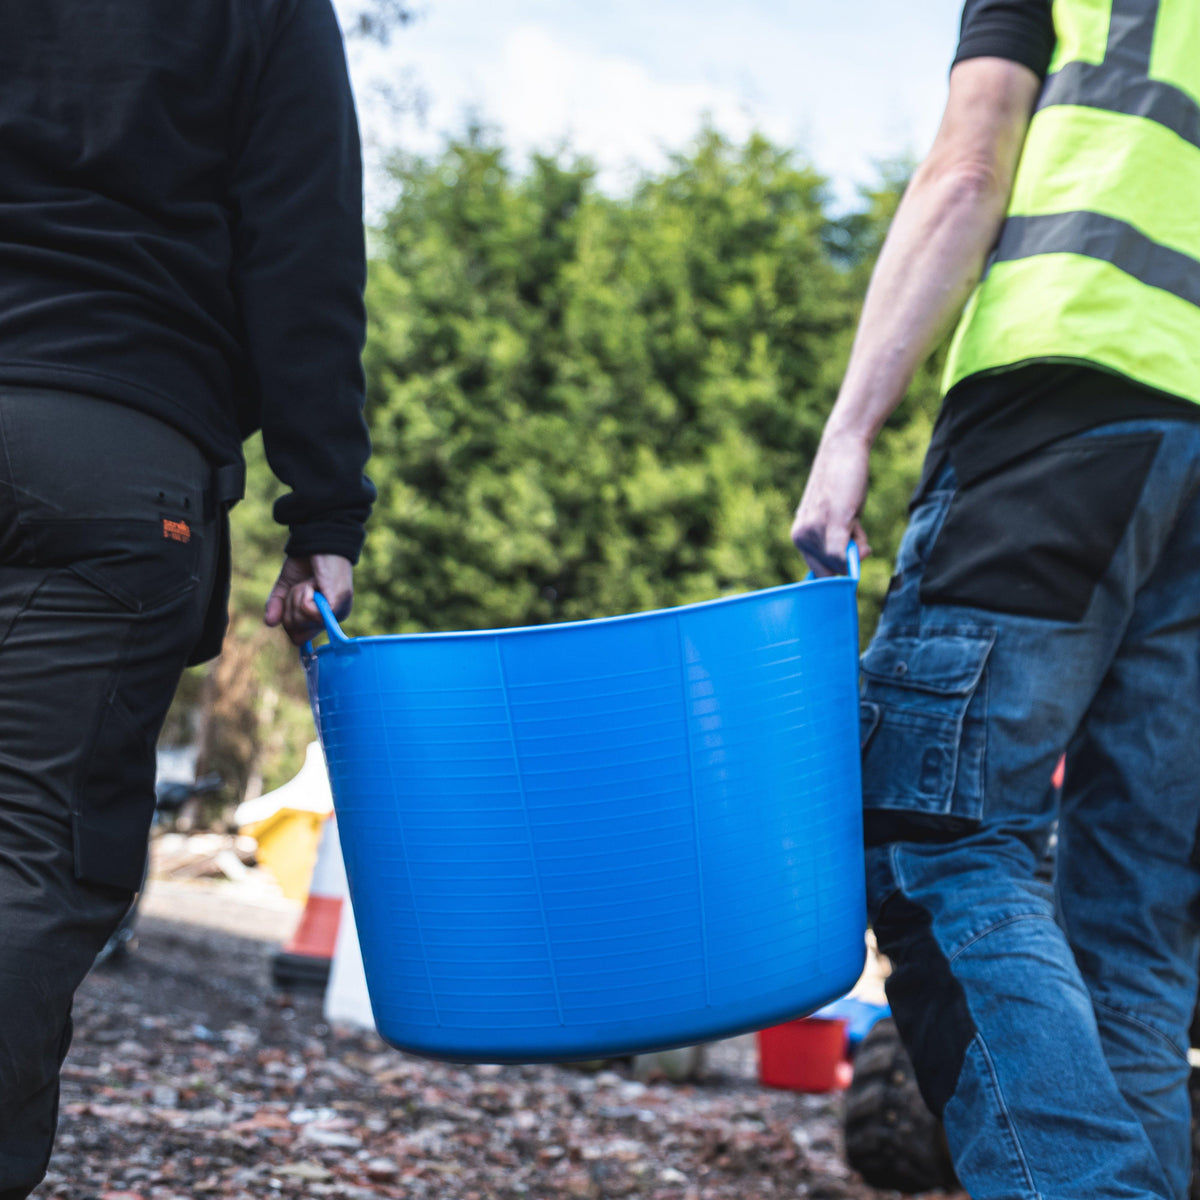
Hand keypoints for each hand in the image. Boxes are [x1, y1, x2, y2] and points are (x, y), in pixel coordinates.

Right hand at [264, 554, 353, 644]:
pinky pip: (309, 611)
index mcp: (323, 617)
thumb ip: (277, 605)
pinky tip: (314, 582)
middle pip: (296, 634)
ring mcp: (338, 612)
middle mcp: (333, 618)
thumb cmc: (305, 562)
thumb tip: (269, 623)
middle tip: (302, 587)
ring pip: (301, 621)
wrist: (318, 539)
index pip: (298, 639)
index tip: (293, 599)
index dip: (287, 621)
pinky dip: (304, 593)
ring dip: (297, 597)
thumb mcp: (286, 586)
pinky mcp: (337, 603)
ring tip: (310, 581)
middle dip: (290, 608)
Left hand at [790, 428, 872, 576]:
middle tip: (853, 527)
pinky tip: (855, 528)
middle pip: (833, 571)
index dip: (837, 575)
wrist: (841, 450)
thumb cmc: (841, 485)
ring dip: (857, 545)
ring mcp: (815, 530)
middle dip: (849, 557)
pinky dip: (852, 555)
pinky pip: (840, 556)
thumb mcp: (837, 518)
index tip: (848, 568)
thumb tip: (849, 569)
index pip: (818, 575)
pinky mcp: (832, 522)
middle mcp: (801, 536)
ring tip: (852, 515)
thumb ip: (838, 542)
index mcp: (799, 537)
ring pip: (842, 562)